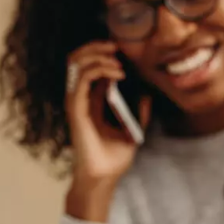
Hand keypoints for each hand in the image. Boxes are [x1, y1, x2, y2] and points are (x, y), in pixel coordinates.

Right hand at [64, 41, 150, 220]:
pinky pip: (81, 81)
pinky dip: (99, 70)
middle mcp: (81, 98)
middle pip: (78, 60)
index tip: (122, 50)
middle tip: (116, 46)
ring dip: (97, 55)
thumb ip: (139, 112)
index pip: (89, 66)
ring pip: (76, 64)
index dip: (102, 52)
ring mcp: (76, 103)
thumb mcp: (133, 130)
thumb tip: (146, 94)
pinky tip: (118, 74)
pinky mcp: (76, 110)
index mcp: (92, 101)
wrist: (105, 176)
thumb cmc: (115, 157)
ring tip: (117, 58)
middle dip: (96, 47)